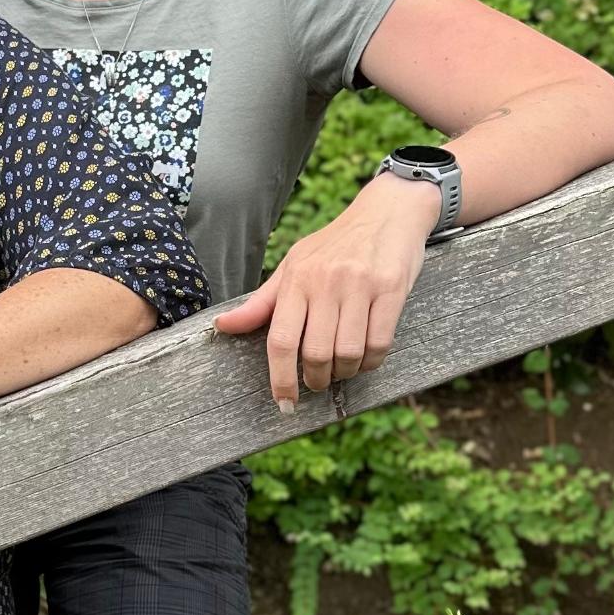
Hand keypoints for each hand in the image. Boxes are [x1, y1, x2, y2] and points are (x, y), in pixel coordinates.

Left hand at [214, 176, 435, 409]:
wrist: (387, 212)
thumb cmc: (334, 246)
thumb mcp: (292, 267)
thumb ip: (261, 303)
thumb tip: (221, 326)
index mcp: (296, 279)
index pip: (280, 340)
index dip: (280, 378)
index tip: (284, 402)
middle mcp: (326, 282)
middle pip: (315, 353)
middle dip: (315, 379)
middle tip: (317, 382)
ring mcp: (360, 286)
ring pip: (348, 353)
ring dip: (345, 372)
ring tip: (342, 369)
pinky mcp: (392, 289)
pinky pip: (380, 343)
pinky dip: (371, 361)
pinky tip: (366, 359)